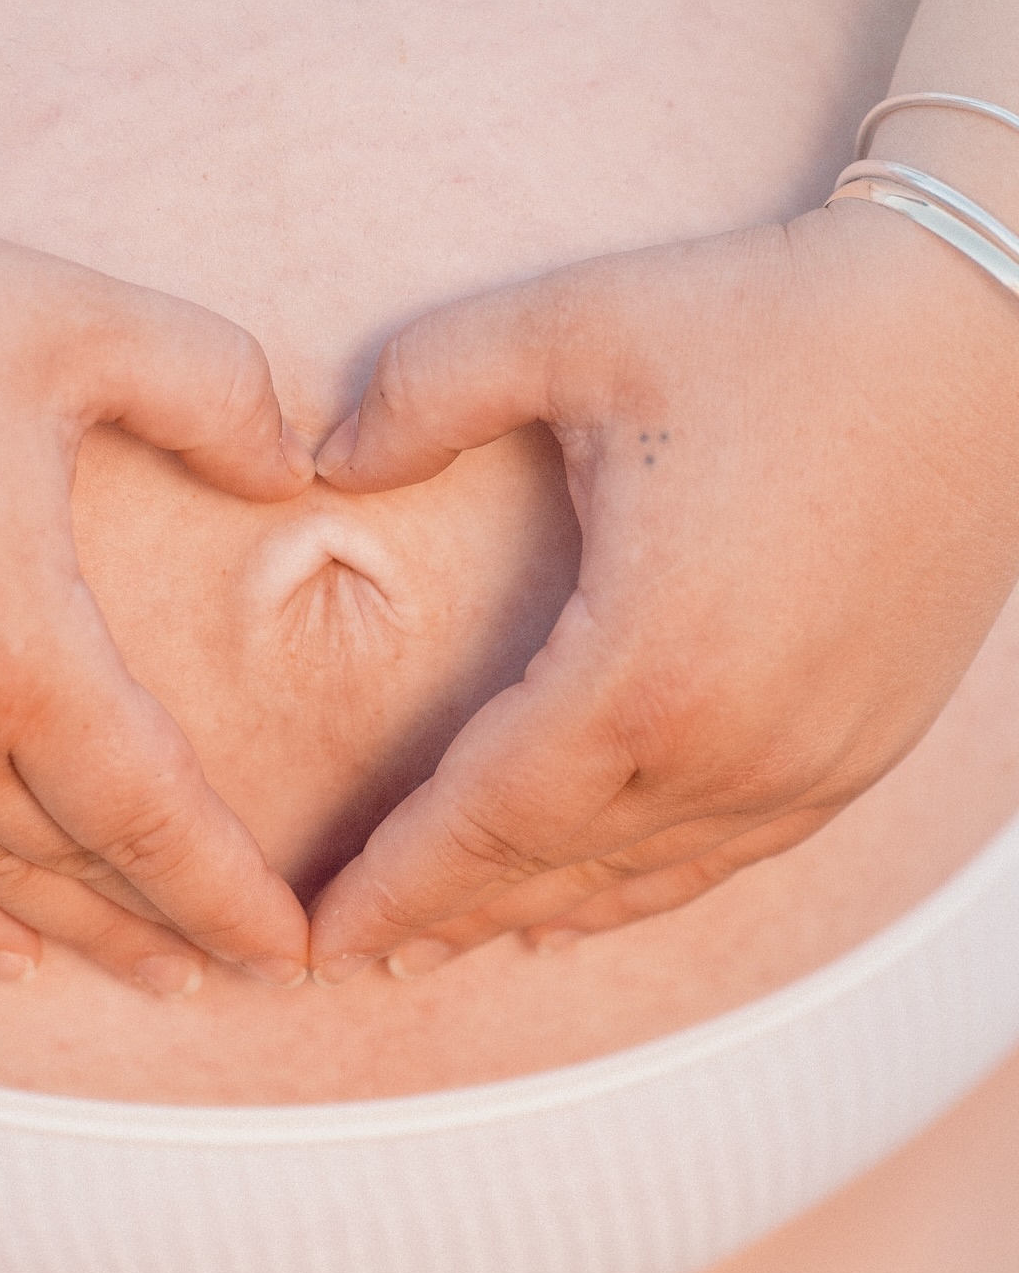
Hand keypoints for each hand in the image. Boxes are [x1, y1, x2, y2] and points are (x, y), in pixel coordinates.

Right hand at [0, 174, 313, 991]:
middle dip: (170, 926)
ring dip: (74, 933)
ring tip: (151, 971)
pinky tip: (0, 953)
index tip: (292, 949)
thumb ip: (221, 393)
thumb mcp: (85, 322)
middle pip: (75, 867)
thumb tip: (299, 472)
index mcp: (17, 648)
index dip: (230, 894)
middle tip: (241, 973)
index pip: (153, 818)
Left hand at [307, 200, 1018, 980]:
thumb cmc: (781, 323)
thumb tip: (320, 461)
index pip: (484, 817)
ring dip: (531, 916)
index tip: (320, 938)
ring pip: (637, 881)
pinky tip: (585, 904)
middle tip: (353, 949)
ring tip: (442, 943)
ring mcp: (810, 764)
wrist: (990, 332)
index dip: (394, 881)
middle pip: (549, 869)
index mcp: (648, 666)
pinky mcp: (860, 752)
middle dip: (441, 915)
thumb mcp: (577, 324)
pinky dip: (638, 891)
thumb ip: (426, 389)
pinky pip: (724, 857)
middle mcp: (734, 749)